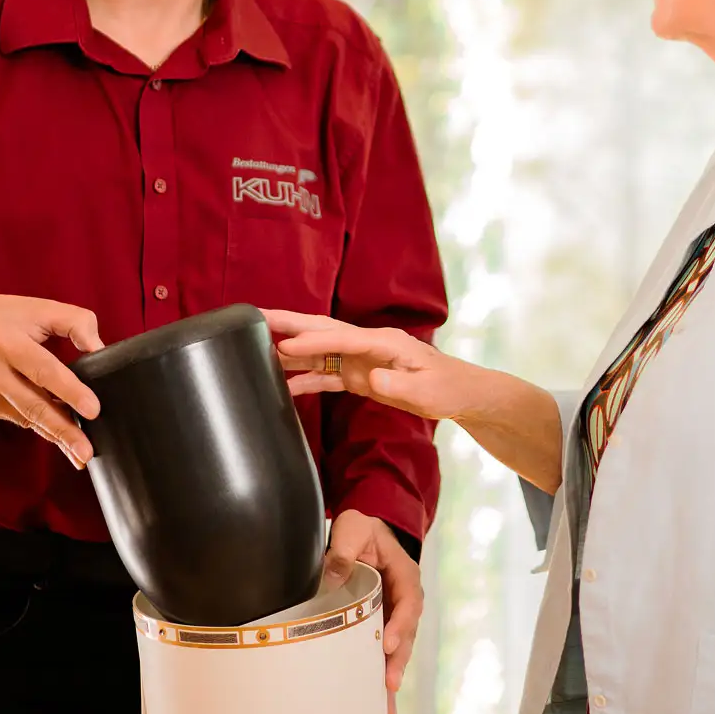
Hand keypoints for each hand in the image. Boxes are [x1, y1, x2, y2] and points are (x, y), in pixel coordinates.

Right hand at [0, 293, 103, 467]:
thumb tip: (99, 348)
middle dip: (63, 431)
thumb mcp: (38, 308)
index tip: (93, 410)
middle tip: (87, 452)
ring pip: (26, 418)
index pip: (44, 370)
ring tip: (80, 452)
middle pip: (33, 405)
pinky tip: (58, 433)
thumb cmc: (3, 318)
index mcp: (7, 341)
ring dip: (54, 435)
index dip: (70, 391)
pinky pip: (16, 418)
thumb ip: (75, 322)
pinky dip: (38, 426)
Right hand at [263, 309, 470, 421]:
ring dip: (288, 350)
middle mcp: (366, 345)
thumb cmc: (448, 389)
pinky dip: (303, 380)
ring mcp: (360, 360)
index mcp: (383, 341)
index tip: (285, 345)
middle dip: (288, 324)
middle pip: (321, 331)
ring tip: (252, 348)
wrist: (461, 395)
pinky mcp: (358, 376)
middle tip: (253, 317)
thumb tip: (370, 379)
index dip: (312, 342)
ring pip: (317, 352)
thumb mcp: (426, 391)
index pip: (341, 338)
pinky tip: (282, 387)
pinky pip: (325, 376)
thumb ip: (398, 383)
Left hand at [324, 508, 422, 713]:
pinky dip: (380, 675)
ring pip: (397, 648)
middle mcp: (404, 598)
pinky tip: (377, 703)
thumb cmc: (361, 529)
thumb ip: (346, 547)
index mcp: (404, 574)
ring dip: (391, 674)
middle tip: (389, 683)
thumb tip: (334, 573)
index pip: (409, 601)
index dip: (401, 624)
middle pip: (406, 633)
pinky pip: (383, 651)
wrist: (362, 532)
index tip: (388, 643)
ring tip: (386, 707)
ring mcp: (394, 614)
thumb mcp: (353, 527)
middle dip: (398, 660)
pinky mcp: (381, 625)